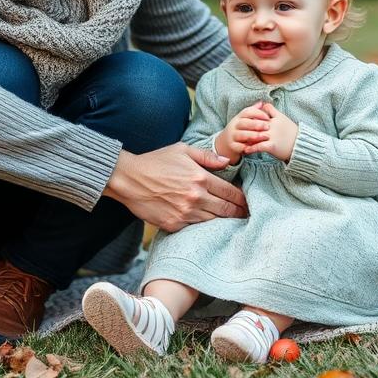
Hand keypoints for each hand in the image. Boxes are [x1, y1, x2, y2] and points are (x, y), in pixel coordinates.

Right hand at [103, 144, 248, 232]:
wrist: (129, 179)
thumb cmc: (155, 162)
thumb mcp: (182, 150)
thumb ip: (207, 156)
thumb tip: (227, 162)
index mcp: (200, 178)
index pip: (231, 192)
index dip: (242, 199)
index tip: (247, 202)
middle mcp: (196, 197)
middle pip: (227, 210)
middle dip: (239, 212)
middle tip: (246, 214)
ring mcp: (185, 213)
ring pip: (214, 221)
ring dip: (223, 221)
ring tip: (231, 221)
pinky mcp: (174, 224)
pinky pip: (195, 227)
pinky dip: (203, 225)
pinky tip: (208, 224)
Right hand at [214, 101, 271, 163]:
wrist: (225, 142)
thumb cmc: (240, 129)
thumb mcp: (245, 119)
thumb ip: (253, 111)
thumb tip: (262, 102)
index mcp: (239, 117)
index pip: (247, 112)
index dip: (258, 113)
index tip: (268, 117)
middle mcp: (234, 125)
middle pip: (244, 122)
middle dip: (256, 124)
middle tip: (267, 126)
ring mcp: (232, 135)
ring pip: (241, 134)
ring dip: (252, 135)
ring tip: (263, 137)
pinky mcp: (232, 146)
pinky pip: (238, 146)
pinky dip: (246, 147)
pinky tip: (254, 148)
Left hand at [244, 102, 297, 161]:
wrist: (301, 146)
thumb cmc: (291, 133)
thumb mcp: (284, 119)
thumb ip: (273, 112)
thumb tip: (264, 104)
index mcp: (277, 117)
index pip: (262, 111)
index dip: (254, 114)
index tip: (247, 119)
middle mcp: (274, 125)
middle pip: (256, 123)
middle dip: (247, 126)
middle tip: (238, 130)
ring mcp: (272, 135)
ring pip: (256, 135)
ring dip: (247, 138)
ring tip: (240, 141)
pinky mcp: (272, 146)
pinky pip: (259, 146)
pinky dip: (251, 148)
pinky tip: (246, 150)